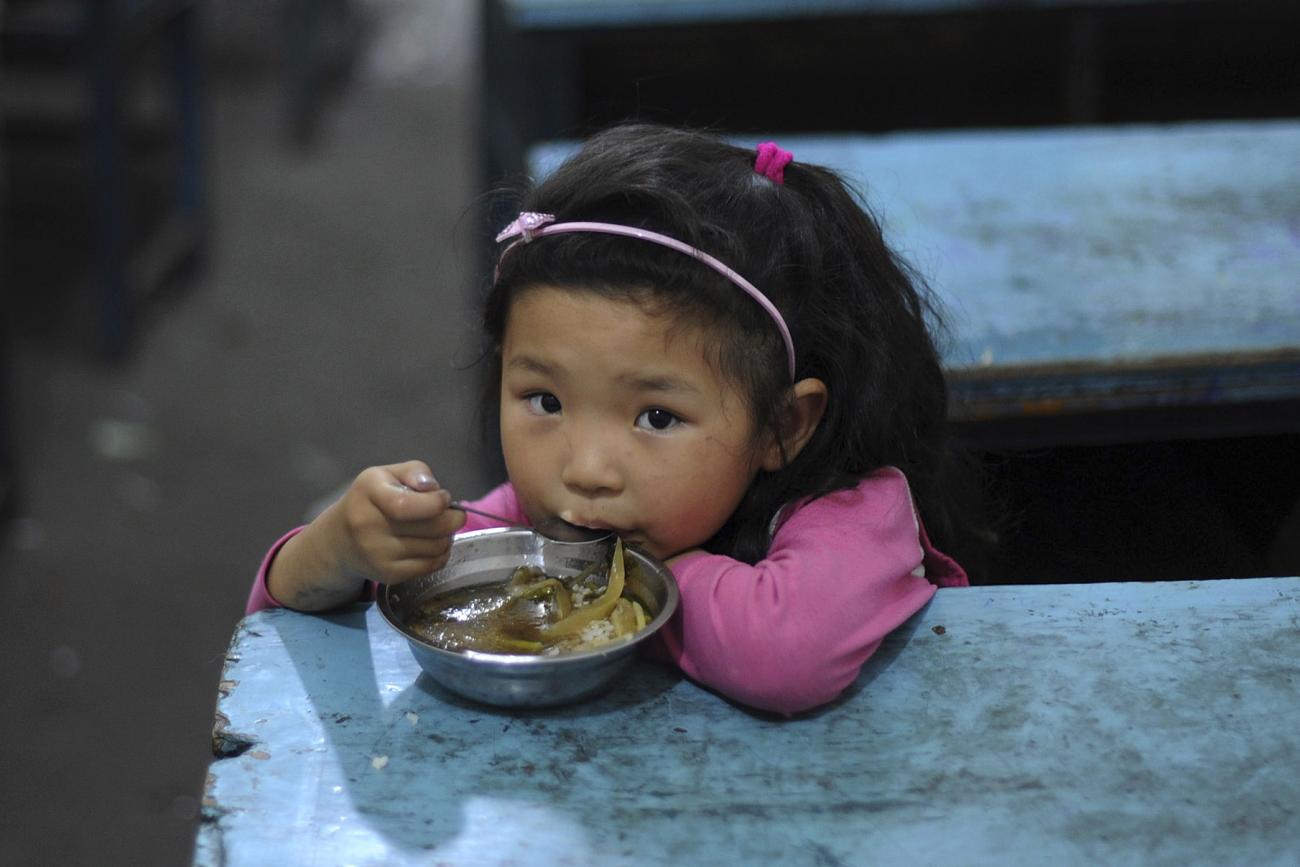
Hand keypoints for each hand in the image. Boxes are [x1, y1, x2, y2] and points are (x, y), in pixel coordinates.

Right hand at [267, 461, 466, 609]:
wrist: (340, 539)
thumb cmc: (372, 500)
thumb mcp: (387, 475)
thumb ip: (415, 471)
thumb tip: (434, 490)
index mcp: (369, 492)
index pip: (406, 505)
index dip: (436, 502)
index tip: (444, 498)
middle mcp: (368, 525)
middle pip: (431, 528)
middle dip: (453, 519)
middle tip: (453, 515)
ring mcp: (377, 554)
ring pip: (436, 548)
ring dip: (447, 537)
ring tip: (438, 529)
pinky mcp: (388, 575)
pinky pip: (431, 566)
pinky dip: (440, 555)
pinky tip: (431, 544)